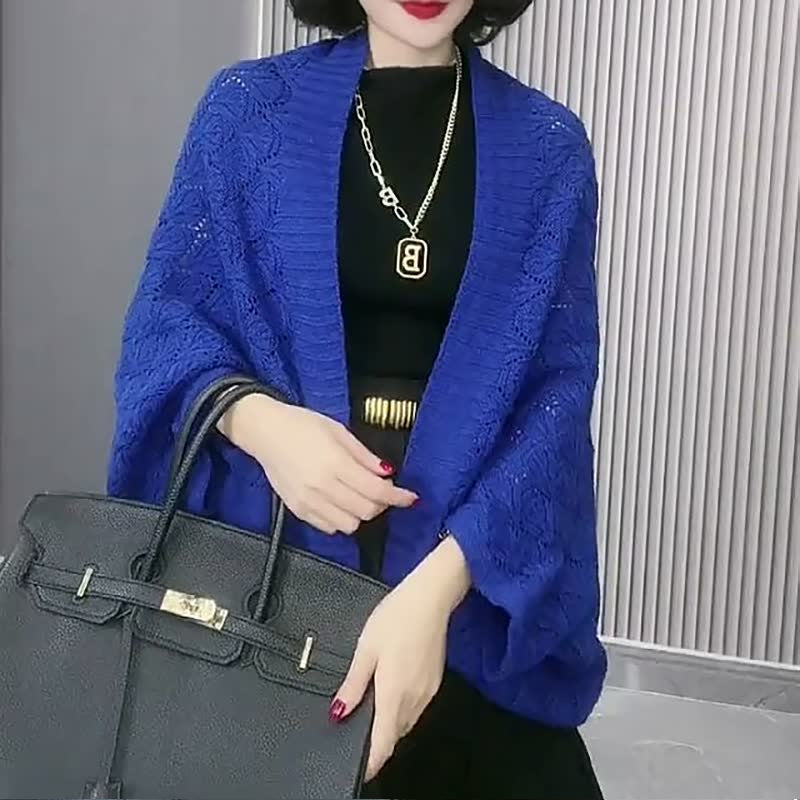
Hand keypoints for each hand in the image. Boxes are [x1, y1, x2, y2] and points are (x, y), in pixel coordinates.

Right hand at [218, 394, 417, 533]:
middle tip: (383, 491)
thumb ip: (364, 456)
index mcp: (335, 464)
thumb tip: (387, 472)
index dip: (399, 497)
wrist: (264, 432)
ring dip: (362, 514)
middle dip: (382, 504)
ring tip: (360, 497)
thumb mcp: (338, 431)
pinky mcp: (298, 510)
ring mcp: (308, 501)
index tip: (410, 497)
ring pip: (349, 525)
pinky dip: (342, 520)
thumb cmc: (301, 425)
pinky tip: (341, 503)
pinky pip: (329, 528)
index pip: (377, 491)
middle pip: (366, 511)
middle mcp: (322, 487)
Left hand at [330, 536, 470, 780]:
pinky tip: (390, 692)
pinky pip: (415, 708)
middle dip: (376, 742)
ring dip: (388, 725)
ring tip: (369, 711)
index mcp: (394, 695)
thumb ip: (353, 684)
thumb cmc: (397, 617)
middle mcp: (414, 700)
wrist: (432, 596)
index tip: (355, 768)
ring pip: (405, 723)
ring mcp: (428, 692)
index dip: (369, 763)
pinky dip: (400, 710)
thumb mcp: (366, 648)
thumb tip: (339, 713)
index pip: (382, 746)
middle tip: (355, 734)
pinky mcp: (435, 682)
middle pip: (394, 737)